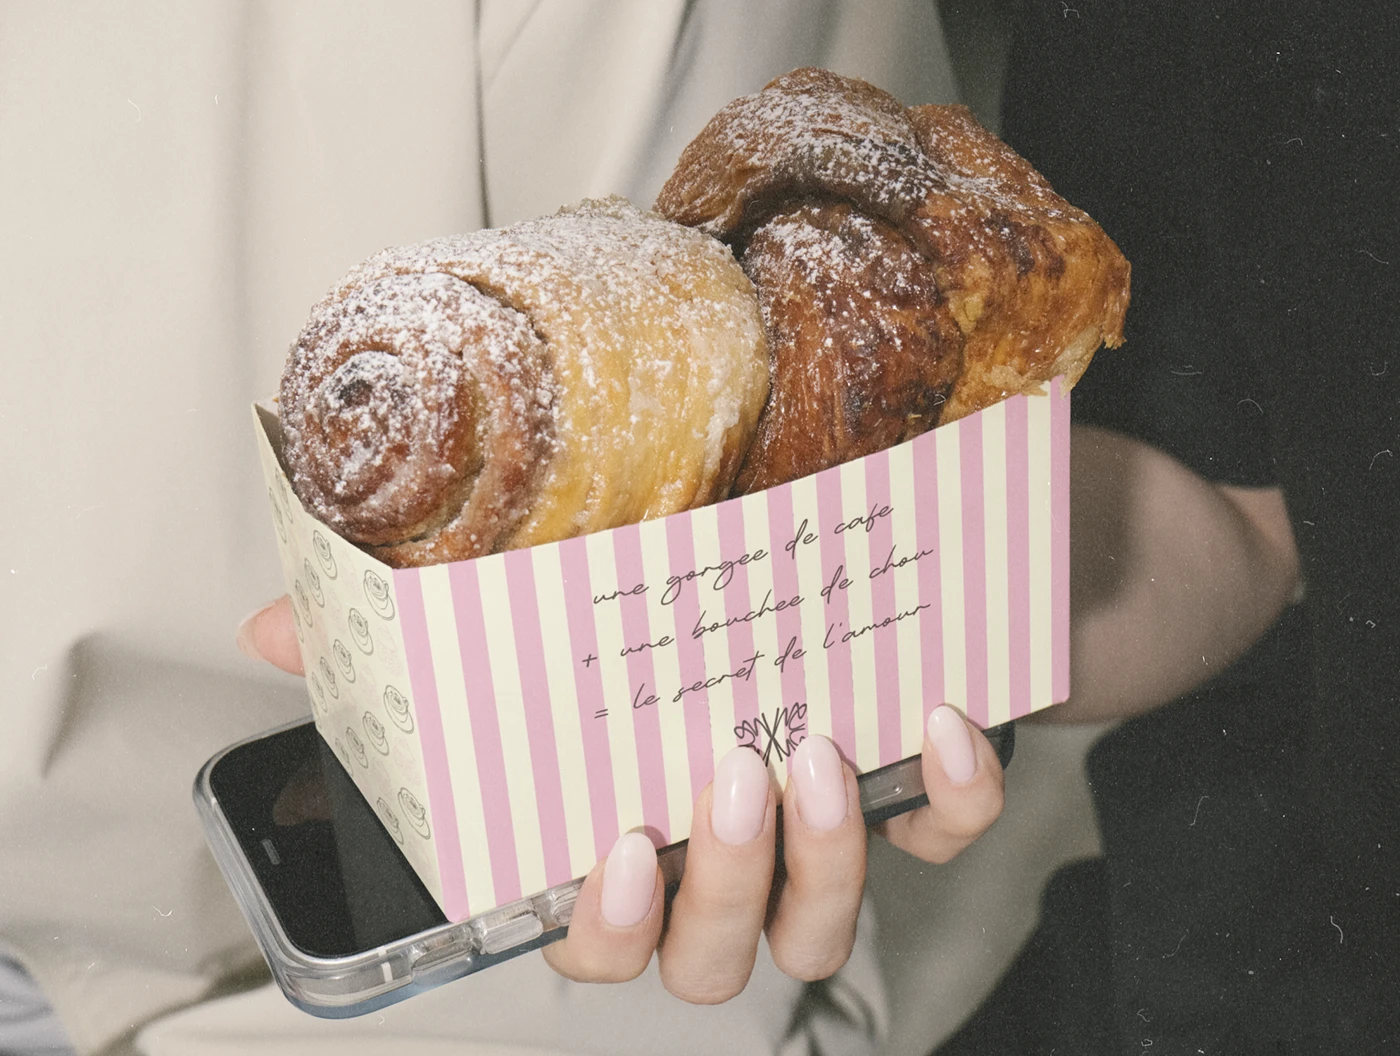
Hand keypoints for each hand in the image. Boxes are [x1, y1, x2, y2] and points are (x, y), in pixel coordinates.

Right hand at [237, 597, 1004, 1000]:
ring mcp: (823, 843)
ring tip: (819, 760)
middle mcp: (723, 865)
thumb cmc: (660, 629)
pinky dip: (952, 798)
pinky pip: (945, 839)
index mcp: (632, 846)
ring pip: (821, 929)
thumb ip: (401, 645)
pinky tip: (939, 721)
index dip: (605, 923)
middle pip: (713, 957)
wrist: (819, 572)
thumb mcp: (528, 626)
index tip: (614, 842)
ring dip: (825, 864)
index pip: (597, 942)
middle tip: (730, 780)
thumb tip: (278, 631)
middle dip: (723, 887)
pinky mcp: (916, 801)